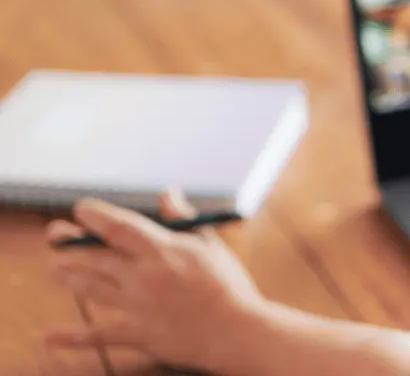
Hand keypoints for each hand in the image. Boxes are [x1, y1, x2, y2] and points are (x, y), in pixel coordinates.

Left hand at [45, 190, 266, 371]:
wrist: (238, 331)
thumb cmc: (229, 286)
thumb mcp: (211, 246)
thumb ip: (183, 219)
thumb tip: (167, 193)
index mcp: (164, 251)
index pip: (119, 227)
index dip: (95, 216)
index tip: (81, 209)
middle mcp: (144, 276)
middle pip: (95, 255)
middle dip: (69, 242)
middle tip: (54, 235)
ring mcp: (138, 306)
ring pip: (91, 288)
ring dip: (68, 276)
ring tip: (55, 269)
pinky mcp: (138, 334)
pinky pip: (99, 335)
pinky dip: (73, 337)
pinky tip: (51, 336)